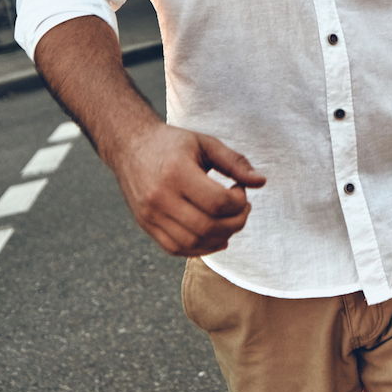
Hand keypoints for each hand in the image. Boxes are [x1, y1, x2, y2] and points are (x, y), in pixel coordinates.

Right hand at [106, 122, 266, 255]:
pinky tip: (214, 236)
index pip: (217, 202)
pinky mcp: (145, 225)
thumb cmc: (173, 143)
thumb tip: (261, 182)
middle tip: (242, 209)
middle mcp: (160, 197)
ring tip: (229, 221)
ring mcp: (150, 214)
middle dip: (235, 223)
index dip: (239, 201)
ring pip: (193, 243)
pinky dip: (200, 248)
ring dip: (220, 238)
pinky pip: (176, 248)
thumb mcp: (205, 143)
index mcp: (176, 172)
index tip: (239, 189)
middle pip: (207, 227)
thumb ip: (235, 162)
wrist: (130, 146)